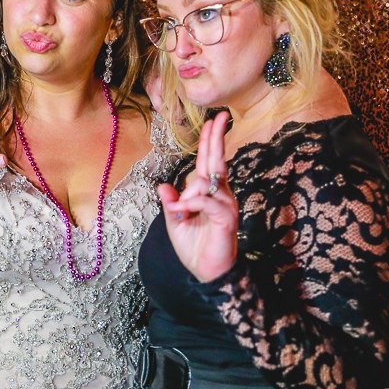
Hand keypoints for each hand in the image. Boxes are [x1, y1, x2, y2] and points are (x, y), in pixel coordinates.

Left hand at [158, 111, 238, 281]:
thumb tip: (163, 185)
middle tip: (220, 117)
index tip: (214, 121)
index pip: (209, 161)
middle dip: (216, 138)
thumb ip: (171, 202)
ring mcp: (225, 204)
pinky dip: (193, 204)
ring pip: (206, 181)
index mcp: (207, 191)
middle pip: (217, 160)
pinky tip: (185, 211)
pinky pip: (208, 200)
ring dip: (189, 194)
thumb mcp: (175, 221)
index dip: (211, 141)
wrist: (206, 271)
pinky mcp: (226, 217)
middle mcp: (220, 193)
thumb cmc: (194, 246)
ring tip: (181, 211)